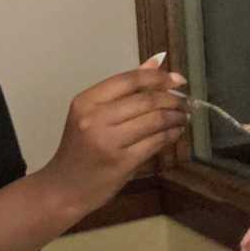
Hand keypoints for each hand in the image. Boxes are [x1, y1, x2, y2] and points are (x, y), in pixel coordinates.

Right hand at [40, 55, 187, 213]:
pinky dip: (170, 135)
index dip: (159, 77)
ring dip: (175, 117)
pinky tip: (175, 132)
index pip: (129, 80)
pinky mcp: (121, 162)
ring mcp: (108, 141)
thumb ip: (124, 90)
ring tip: (183, 117)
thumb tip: (157, 62)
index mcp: (86, 101)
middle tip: (185, 103)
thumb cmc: (80, 150)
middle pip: (146, 100)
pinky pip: (155, 142)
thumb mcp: (93, 115)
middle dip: (173, 99)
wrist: (64, 188)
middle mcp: (94, 118)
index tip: (179, 80)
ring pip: (154, 120)